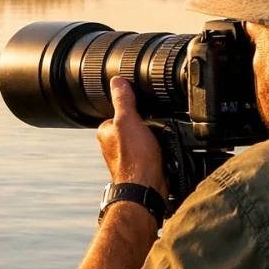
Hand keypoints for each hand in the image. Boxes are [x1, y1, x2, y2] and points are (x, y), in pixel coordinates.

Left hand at [97, 77, 167, 197]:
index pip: (120, 112)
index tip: (143, 111)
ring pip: (144, 139)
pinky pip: (152, 152)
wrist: (146, 187)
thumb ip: (123, 101)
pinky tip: (163, 153)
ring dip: (154, 140)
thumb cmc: (134, 159)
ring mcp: (127, 156)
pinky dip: (159, 151)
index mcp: (105, 132)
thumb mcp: (128, 120)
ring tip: (158, 143)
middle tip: (153, 130)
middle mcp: (113, 145)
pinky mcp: (141, 166)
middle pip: (134, 126)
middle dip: (146, 126)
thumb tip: (117, 81)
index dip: (134, 109)